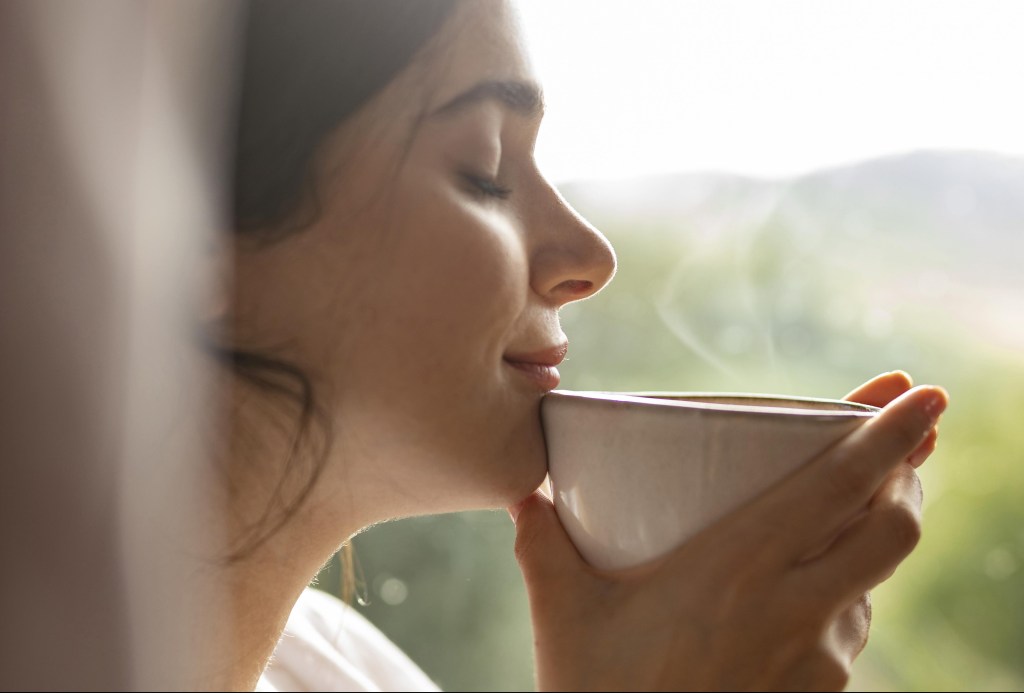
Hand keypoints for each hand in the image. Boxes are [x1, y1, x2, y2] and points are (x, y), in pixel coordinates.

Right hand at [512, 378, 946, 690]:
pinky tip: (803, 589)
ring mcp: (817, 658)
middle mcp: (792, 609)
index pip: (839, 486)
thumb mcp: (564, 615)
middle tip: (896, 449)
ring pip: (875, 578)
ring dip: (873, 535)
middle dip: (907, 475)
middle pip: (892, 527)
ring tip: (842, 513)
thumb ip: (545, 544)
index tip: (922, 395)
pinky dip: (846, 590)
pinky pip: (852, 625)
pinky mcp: (821, 692)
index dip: (893, 434)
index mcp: (734, 568)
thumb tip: (525, 495)